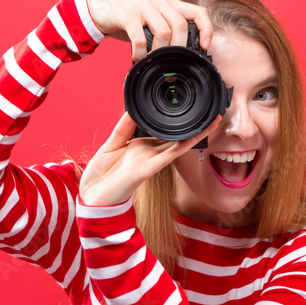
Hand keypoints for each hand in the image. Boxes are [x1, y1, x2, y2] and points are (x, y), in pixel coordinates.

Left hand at [79, 113, 221, 206]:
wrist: (93, 197)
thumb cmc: (100, 176)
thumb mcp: (111, 145)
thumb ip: (123, 127)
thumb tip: (132, 108)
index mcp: (141, 147)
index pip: (163, 132)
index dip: (176, 121)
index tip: (187, 107)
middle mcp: (149, 153)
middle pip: (176, 137)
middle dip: (194, 126)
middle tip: (210, 112)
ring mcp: (150, 161)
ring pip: (178, 145)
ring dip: (196, 134)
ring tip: (212, 121)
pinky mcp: (147, 169)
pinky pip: (168, 156)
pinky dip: (181, 146)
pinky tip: (194, 137)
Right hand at [85, 0, 214, 61]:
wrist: (100, 8)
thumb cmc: (128, 20)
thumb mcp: (151, 20)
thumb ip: (167, 30)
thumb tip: (183, 56)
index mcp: (168, 3)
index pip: (197, 12)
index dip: (206, 29)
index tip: (205, 47)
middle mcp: (158, 0)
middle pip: (180, 25)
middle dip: (179, 48)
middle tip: (171, 63)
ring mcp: (143, 5)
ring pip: (163, 32)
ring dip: (160, 53)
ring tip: (153, 62)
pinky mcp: (127, 14)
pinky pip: (140, 39)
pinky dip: (141, 53)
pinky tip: (137, 59)